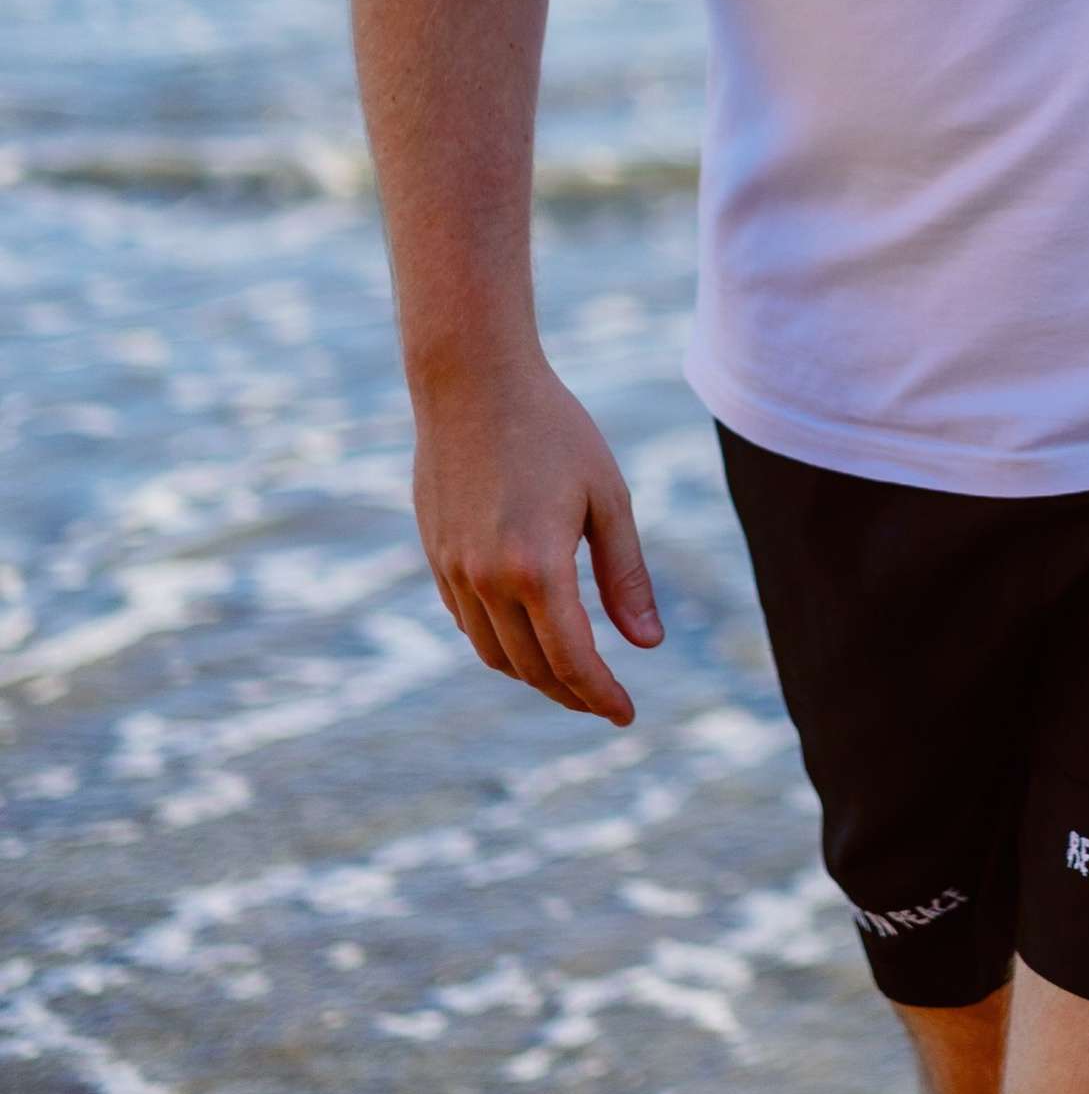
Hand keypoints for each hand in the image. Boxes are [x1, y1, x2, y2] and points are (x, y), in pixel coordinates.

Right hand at [411, 352, 663, 723]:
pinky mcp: (435, 555)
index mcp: (538, 567)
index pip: (572, 661)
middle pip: (531, 668)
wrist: (472, 380)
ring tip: (570, 673)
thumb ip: (626, 575)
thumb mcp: (608, 496)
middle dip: (571, 693)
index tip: (625, 714)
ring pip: (492, 653)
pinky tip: (526, 631)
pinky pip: (466, 621)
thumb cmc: (553, 429)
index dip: (600, 696)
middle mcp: (487, 579)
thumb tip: (648, 644)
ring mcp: (453, 570)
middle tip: (604, 700)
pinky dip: (499, 641)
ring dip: (532, 674)